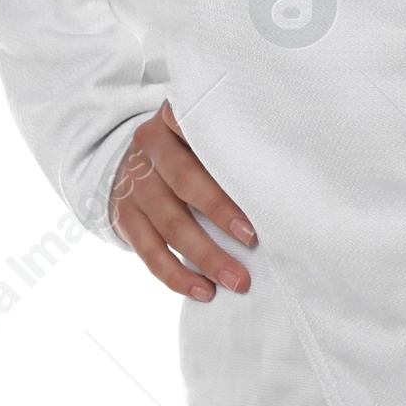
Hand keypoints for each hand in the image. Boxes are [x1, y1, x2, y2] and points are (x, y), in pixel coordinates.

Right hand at [109, 101, 256, 300]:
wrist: (131, 160)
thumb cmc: (188, 145)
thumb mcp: (201, 127)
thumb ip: (229, 137)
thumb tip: (282, 169)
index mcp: (173, 115)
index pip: (199, 127)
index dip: (226, 152)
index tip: (257, 176)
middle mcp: (149, 144)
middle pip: (186, 182)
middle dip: (222, 213)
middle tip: (254, 239)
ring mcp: (133, 183)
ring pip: (171, 224)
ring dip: (206, 256)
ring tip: (238, 280)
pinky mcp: (123, 216)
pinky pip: (149, 252)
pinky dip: (177, 275)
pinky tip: (203, 290)